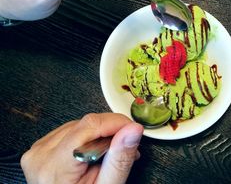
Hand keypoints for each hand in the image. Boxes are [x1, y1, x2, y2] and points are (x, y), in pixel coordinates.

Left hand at [21, 113, 143, 183]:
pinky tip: (93, 154)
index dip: (117, 123)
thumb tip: (132, 130)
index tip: (133, 130)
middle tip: (124, 151)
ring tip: (108, 157)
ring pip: (80, 126)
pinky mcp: (42, 147)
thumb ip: (119, 160)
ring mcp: (39, 149)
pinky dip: (87, 138)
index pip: (91, 125)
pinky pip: (71, 131)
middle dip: (111, 133)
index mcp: (55, 166)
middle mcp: (42, 153)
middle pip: (86, 124)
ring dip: (99, 136)